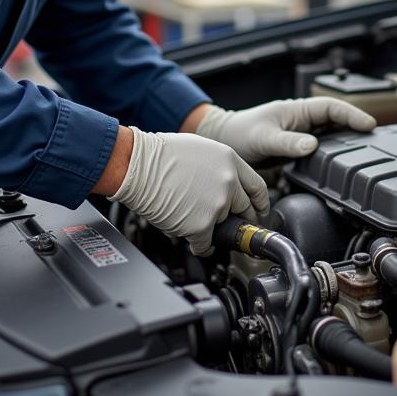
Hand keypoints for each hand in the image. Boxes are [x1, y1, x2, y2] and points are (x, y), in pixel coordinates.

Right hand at [109, 128, 268, 254]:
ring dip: (213, 228)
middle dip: (239, 219)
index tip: (258, 210)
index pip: (258, 187)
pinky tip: (194, 240)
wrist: (137, 166)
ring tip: (197, 221)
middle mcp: (229, 182)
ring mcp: (217, 205)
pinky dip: (201, 246)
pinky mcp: (201, 225)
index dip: (259, 203)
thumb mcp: (201, 149)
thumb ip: (220, 166)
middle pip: (245, 209)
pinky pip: (207, 244)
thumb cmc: (159, 155)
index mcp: (230, 160)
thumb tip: (226, 183)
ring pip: (224, 227)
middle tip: (232, 224)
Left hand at [194, 98, 376, 164]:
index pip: (331, 108)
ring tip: (366, 153)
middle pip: (337, 121)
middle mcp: (302, 121)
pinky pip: (321, 151)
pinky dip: (333, 156)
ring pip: (331, 136)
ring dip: (347, 142)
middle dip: (357, 127)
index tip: (369, 125)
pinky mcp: (297, 150)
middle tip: (377, 141)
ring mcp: (301, 135)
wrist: (224, 143)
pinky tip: (341, 166)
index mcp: (297, 111)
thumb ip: (287, 143)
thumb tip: (313, 145)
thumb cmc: (240, 134)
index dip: (352, 114)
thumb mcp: (263, 138)